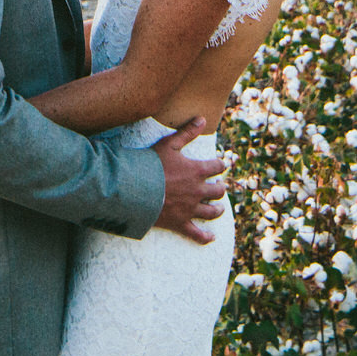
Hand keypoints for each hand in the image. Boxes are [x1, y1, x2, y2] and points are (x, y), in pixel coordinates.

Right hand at [150, 117, 226, 243]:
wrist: (136, 190)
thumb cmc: (151, 165)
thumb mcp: (169, 144)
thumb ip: (187, 132)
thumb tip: (203, 118)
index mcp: (197, 171)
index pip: (217, 167)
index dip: (220, 165)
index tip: (220, 164)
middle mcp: (197, 191)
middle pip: (218, 191)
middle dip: (220, 188)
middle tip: (218, 187)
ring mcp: (190, 209)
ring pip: (211, 212)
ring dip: (217, 210)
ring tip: (218, 208)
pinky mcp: (180, 223)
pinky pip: (197, 234)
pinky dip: (205, 237)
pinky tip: (211, 238)